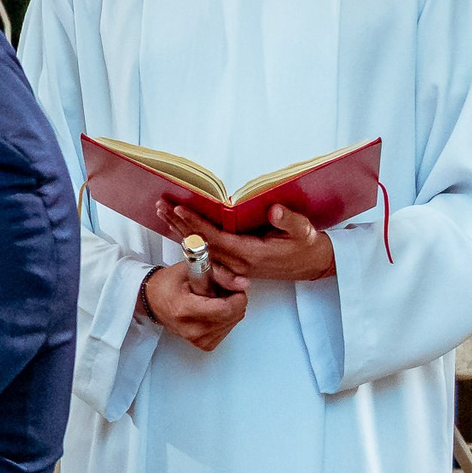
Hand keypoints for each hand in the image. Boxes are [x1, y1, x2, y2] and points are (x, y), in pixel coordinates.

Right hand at [140, 258, 247, 351]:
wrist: (153, 300)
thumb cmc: (168, 284)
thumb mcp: (192, 269)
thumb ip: (220, 274)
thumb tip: (243, 283)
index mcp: (185, 310)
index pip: (226, 309)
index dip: (237, 296)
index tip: (233, 287)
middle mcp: (191, 329)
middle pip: (233, 316)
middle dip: (234, 299)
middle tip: (219, 290)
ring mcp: (197, 339)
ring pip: (233, 322)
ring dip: (230, 308)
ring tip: (212, 300)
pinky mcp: (203, 344)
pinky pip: (227, 329)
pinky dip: (225, 318)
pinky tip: (212, 311)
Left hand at [165, 202, 336, 285]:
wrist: (311, 264)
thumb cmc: (306, 245)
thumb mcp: (304, 231)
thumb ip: (289, 220)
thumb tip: (274, 209)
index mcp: (251, 254)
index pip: (216, 239)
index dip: (197, 225)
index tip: (180, 209)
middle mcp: (237, 264)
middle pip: (201, 244)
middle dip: (179, 224)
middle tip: (160, 205)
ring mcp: (233, 267)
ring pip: (200, 249)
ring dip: (180, 230)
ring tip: (162, 212)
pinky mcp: (233, 265)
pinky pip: (206, 252)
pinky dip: (190, 238)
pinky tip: (177, 226)